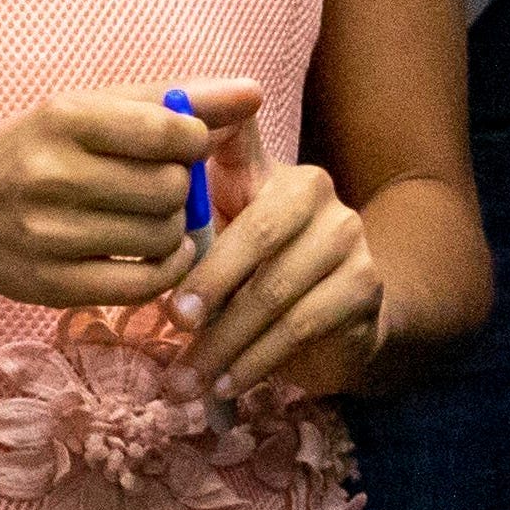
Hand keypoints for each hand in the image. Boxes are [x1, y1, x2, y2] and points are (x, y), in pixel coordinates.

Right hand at [0, 86, 210, 314]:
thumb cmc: (42, 147)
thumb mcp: (96, 108)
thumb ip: (176, 98)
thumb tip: (253, 93)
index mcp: (66, 118)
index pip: (171, 131)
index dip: (197, 139)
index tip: (186, 143)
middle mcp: (51, 175)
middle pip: (171, 188)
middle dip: (183, 186)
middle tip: (165, 184)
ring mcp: (49, 236)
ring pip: (162, 235)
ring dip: (174, 227)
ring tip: (152, 215)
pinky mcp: (51, 286)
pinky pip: (142, 285)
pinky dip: (166, 269)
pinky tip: (157, 251)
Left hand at [155, 80, 390, 400]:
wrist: (336, 326)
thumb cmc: (254, 283)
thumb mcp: (216, 255)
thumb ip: (188, 243)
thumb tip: (147, 259)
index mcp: (264, 172)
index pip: (237, 134)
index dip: (208, 124)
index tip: (175, 148)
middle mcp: (311, 189)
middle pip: (260, 229)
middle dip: (211, 281)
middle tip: (174, 322)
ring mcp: (344, 234)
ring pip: (275, 289)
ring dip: (223, 343)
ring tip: (184, 382)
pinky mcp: (362, 282)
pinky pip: (301, 325)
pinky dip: (255, 362)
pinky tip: (225, 385)